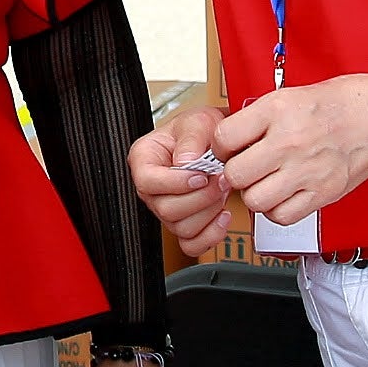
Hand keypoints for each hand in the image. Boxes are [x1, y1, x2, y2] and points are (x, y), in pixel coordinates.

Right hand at [129, 106, 231, 258]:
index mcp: (144, 159)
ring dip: (209, 212)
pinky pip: (191, 245)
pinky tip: (223, 215)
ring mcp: (166, 209)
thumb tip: (185, 163)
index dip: (175, 183)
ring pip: (181, 228)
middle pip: (166, 209)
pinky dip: (211, 235)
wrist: (223, 143)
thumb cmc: (204, 130)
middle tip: (220, 179)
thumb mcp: (198, 121)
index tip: (201, 175)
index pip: (148, 181)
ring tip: (222, 191)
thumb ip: (191, 138)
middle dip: (200, 197)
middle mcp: (152, 188)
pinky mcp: (185, 225)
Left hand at [212, 73, 367, 224]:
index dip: (220, 146)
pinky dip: (276, 210)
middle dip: (235, 173)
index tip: (227, 148)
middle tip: (245, 168)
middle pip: (236, 174)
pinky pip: (282, 216)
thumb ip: (253, 120)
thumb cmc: (332, 105)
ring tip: (264, 182)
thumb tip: (223, 143)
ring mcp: (306, 171)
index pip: (223, 138)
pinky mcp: (322, 193)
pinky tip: (282, 195)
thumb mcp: (285, 97)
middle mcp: (289, 141)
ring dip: (254, 194)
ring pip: (255, 200)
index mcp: (276, 111)